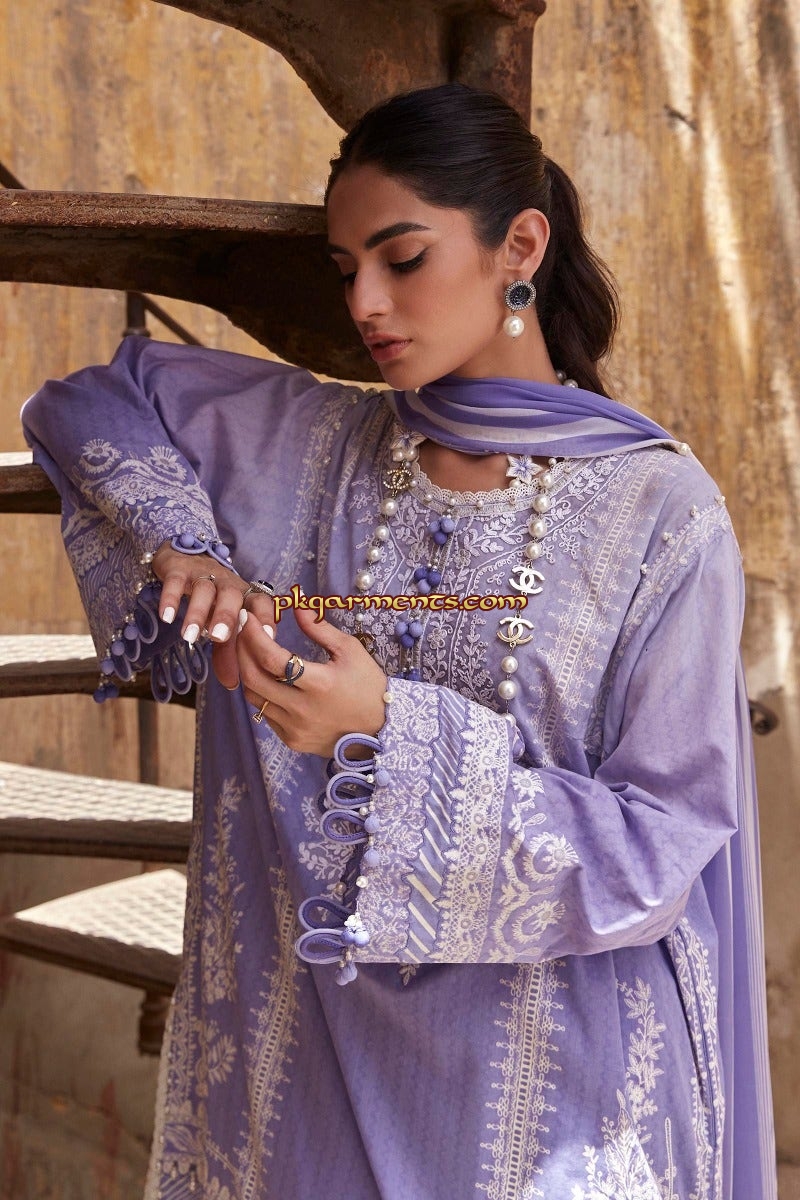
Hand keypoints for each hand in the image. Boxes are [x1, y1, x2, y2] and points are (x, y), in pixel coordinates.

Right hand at [152, 542, 275, 670]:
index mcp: (245, 596)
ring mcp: (204, 574)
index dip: (267, 618)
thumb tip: (232, 683)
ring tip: (188, 636)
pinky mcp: (179, 570)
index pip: (262, 604)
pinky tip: (166, 616)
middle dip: (226, 616)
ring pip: (204, 590)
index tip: (268, 638)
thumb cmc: (212, 600)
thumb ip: (227, 651)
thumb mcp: (221, 623)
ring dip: (197, 612)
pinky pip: (176, 581)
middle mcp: (227, 584)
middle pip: (232, 596)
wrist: (185, 558)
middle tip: (217, 637)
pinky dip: (171, 598)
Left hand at [235, 606, 387, 756]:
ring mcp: (294, 728)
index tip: (248, 617)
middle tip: (242, 631)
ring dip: (247, 671)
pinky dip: (261, 693)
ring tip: (250, 652)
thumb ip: (320, 629)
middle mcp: (302, 710)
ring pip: (254, 697)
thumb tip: (297, 606)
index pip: (272, 659)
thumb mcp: (350, 651)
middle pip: (253, 679)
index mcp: (320, 684)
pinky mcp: (291, 740)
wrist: (381, 730)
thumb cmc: (368, 686)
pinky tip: (267, 678)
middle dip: (241, 650)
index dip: (254, 636)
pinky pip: (265, 713)